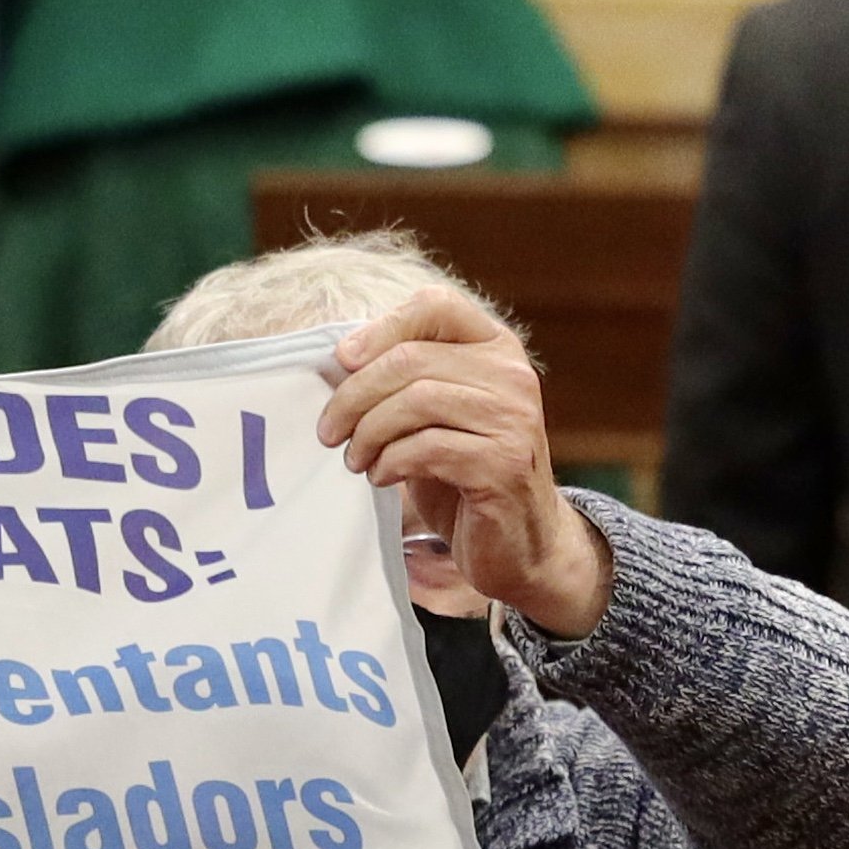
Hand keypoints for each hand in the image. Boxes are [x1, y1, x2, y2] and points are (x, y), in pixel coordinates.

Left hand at [322, 290, 607, 638]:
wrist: (518, 543)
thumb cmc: (464, 473)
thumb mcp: (436, 416)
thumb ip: (406, 379)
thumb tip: (337, 359)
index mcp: (496, 348)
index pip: (435, 305)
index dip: (379, 328)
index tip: (342, 363)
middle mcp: (512, 375)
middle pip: (410, 359)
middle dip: (354, 396)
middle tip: (329, 431)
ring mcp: (514, 419)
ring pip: (415, 402)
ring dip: (369, 433)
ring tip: (356, 459)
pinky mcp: (504, 464)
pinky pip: (426, 448)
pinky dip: (391, 462)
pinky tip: (382, 476)